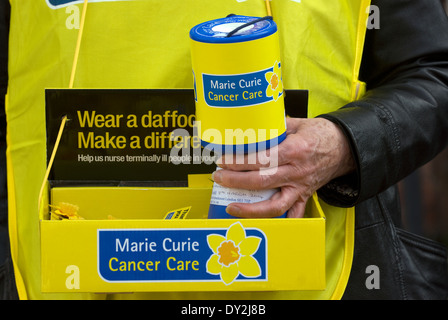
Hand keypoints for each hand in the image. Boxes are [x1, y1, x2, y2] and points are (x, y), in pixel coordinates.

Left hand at [212, 117, 354, 217]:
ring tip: (231, 207)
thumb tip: (250, 126)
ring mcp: (300, 187)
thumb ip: (273, 126)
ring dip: (251, 209)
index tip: (223, 161)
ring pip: (275, 205)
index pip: (261, 159)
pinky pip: (293, 214)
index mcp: (293, 150)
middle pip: (261, 181)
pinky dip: (280, 221)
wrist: (345, 148)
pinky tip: (262, 223)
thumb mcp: (297, 123)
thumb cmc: (320, 133)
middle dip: (235, 181)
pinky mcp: (305, 196)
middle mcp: (296, 171)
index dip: (239, 161)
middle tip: (218, 178)